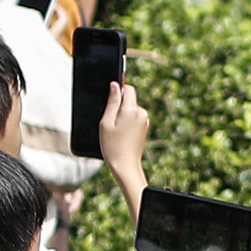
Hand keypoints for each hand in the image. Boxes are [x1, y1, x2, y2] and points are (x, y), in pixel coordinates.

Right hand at [98, 78, 148, 199]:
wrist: (125, 165)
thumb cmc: (112, 146)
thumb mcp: (106, 122)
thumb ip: (112, 102)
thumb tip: (115, 85)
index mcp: (132, 110)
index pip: (128, 88)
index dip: (118, 90)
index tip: (109, 98)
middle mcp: (141, 113)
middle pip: (129, 99)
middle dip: (119, 105)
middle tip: (110, 120)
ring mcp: (144, 121)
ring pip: (131, 109)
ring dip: (122, 114)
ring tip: (115, 130)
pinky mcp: (144, 128)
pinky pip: (134, 117)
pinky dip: (127, 121)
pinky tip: (121, 133)